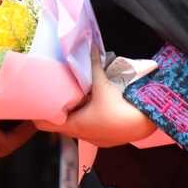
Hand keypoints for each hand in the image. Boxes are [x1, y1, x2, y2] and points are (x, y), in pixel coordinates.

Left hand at [34, 58, 156, 146]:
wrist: (148, 122)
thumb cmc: (121, 106)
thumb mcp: (103, 83)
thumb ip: (93, 66)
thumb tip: (88, 47)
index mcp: (75, 125)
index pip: (44, 125)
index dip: (39, 113)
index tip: (39, 101)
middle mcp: (82, 136)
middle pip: (61, 125)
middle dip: (59, 111)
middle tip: (57, 94)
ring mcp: (95, 140)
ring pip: (77, 128)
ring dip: (76, 116)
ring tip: (75, 99)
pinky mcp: (108, 140)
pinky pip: (92, 131)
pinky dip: (89, 121)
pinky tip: (94, 109)